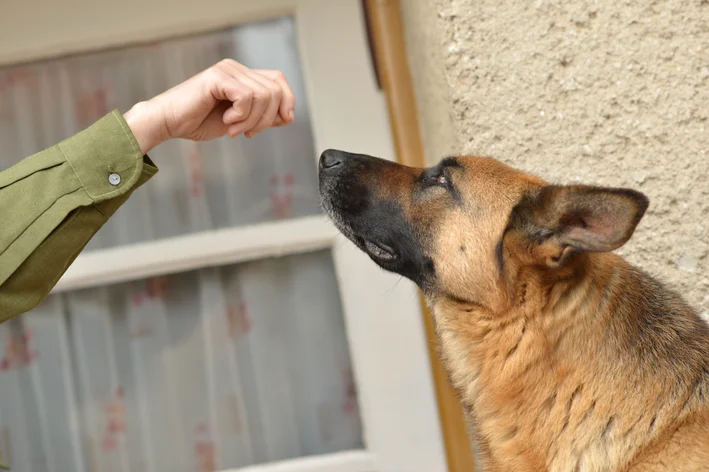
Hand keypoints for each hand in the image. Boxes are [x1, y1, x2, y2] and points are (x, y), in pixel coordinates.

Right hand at [124, 59, 295, 153]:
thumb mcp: (240, 121)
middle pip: (274, 90)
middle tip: (248, 133)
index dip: (287, 101)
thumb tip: (287, 115)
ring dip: (252, 120)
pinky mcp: (217, 77)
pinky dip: (241, 115)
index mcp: (242, 76)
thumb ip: (262, 115)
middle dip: (267, 119)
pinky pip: (246, 97)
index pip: (278, 80)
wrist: (169, 123)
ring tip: (233, 128)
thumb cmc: (198, 121)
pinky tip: (226, 121)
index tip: (282, 122)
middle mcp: (236, 68)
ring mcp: (226, 70)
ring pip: (263, 96)